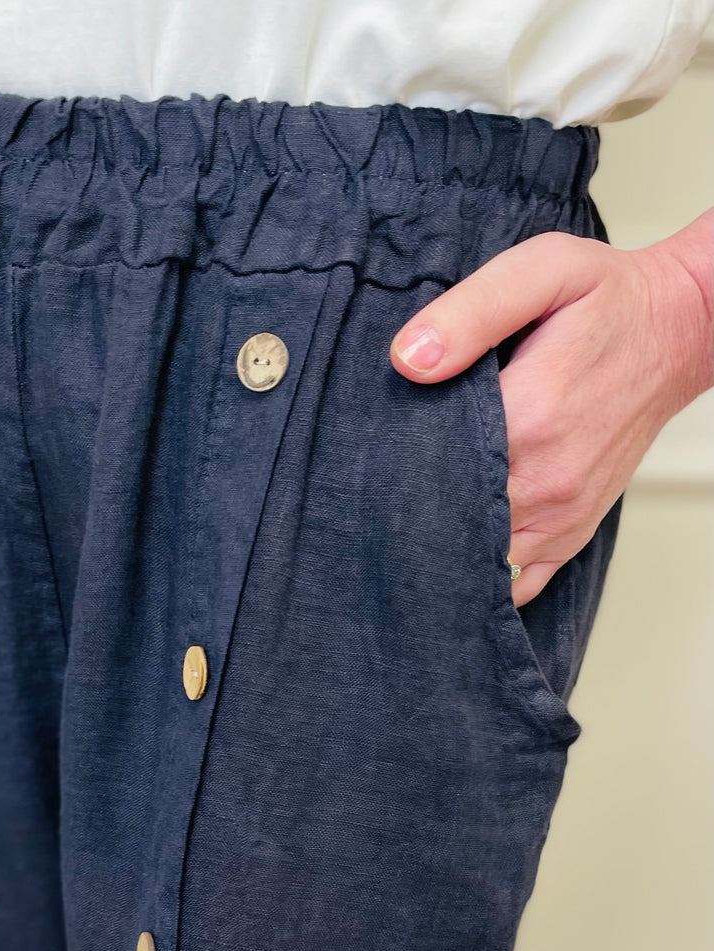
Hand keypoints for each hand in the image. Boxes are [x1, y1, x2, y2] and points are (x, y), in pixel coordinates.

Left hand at [390, 211, 713, 605]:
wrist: (677, 331)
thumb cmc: (608, 300)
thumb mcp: (542, 272)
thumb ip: (471, 312)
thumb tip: (409, 359)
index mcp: (530, 417)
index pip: (431, 466)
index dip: (390, 464)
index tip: (368, 452)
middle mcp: (547, 480)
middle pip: (448, 519)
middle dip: (406, 511)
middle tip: (370, 495)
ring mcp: (562, 515)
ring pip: (478, 560)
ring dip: (439, 546)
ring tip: (407, 519)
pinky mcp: (572, 532)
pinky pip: (518, 583)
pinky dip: (481, 577)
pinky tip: (452, 552)